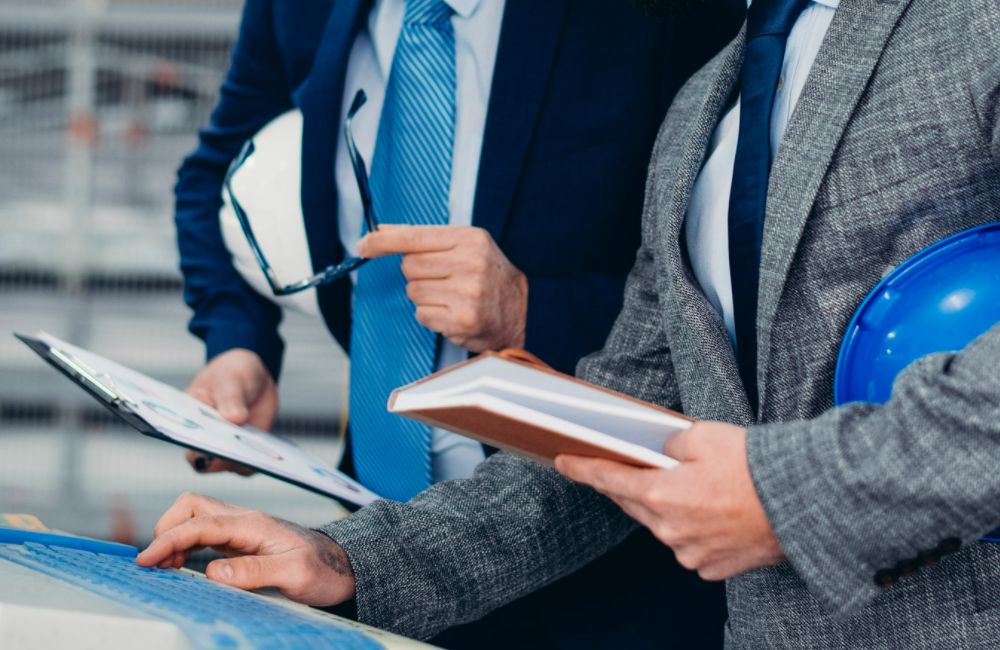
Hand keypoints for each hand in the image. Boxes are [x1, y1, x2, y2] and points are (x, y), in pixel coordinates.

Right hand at [137, 493, 355, 606]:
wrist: (344, 566)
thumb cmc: (324, 569)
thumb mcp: (295, 573)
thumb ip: (254, 571)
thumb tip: (213, 572)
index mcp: (253, 524)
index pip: (200, 523)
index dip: (169, 540)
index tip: (146, 560)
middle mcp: (244, 521)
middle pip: (192, 507)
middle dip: (166, 529)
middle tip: (155, 563)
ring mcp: (242, 530)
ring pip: (196, 518)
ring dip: (174, 538)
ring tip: (164, 568)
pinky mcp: (242, 542)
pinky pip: (205, 535)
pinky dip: (186, 546)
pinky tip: (182, 565)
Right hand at [183, 348, 277, 474]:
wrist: (252, 376)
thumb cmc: (231, 373)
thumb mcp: (230, 380)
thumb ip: (231, 398)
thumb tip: (235, 418)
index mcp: (189, 419)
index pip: (186, 441)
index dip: (194, 450)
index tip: (206, 452)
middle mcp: (204, 438)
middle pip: (208, 461)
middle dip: (221, 460)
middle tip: (238, 454)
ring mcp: (227, 446)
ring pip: (232, 465)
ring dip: (245, 462)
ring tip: (259, 454)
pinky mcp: (247, 449)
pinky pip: (253, 462)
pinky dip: (262, 461)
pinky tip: (272, 454)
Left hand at [357, 225, 528, 351]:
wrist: (524, 310)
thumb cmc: (488, 275)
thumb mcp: (466, 245)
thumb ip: (426, 238)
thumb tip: (381, 232)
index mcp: (469, 239)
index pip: (415, 237)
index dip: (383, 240)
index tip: (363, 243)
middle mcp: (470, 264)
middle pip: (409, 267)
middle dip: (418, 274)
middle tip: (442, 278)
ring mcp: (467, 293)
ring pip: (413, 292)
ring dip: (425, 297)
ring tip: (451, 297)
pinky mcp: (462, 320)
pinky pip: (422, 315)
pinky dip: (432, 316)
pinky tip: (453, 312)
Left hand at [555, 421, 783, 580]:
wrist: (804, 502)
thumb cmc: (755, 466)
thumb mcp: (702, 436)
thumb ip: (668, 445)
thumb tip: (660, 454)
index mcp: (660, 495)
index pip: (608, 480)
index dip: (582, 470)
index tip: (563, 463)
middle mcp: (669, 530)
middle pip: (634, 505)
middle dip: (629, 486)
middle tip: (629, 468)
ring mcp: (690, 553)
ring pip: (663, 527)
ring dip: (667, 508)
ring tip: (693, 487)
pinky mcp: (712, 568)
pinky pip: (689, 545)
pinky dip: (692, 529)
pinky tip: (712, 512)